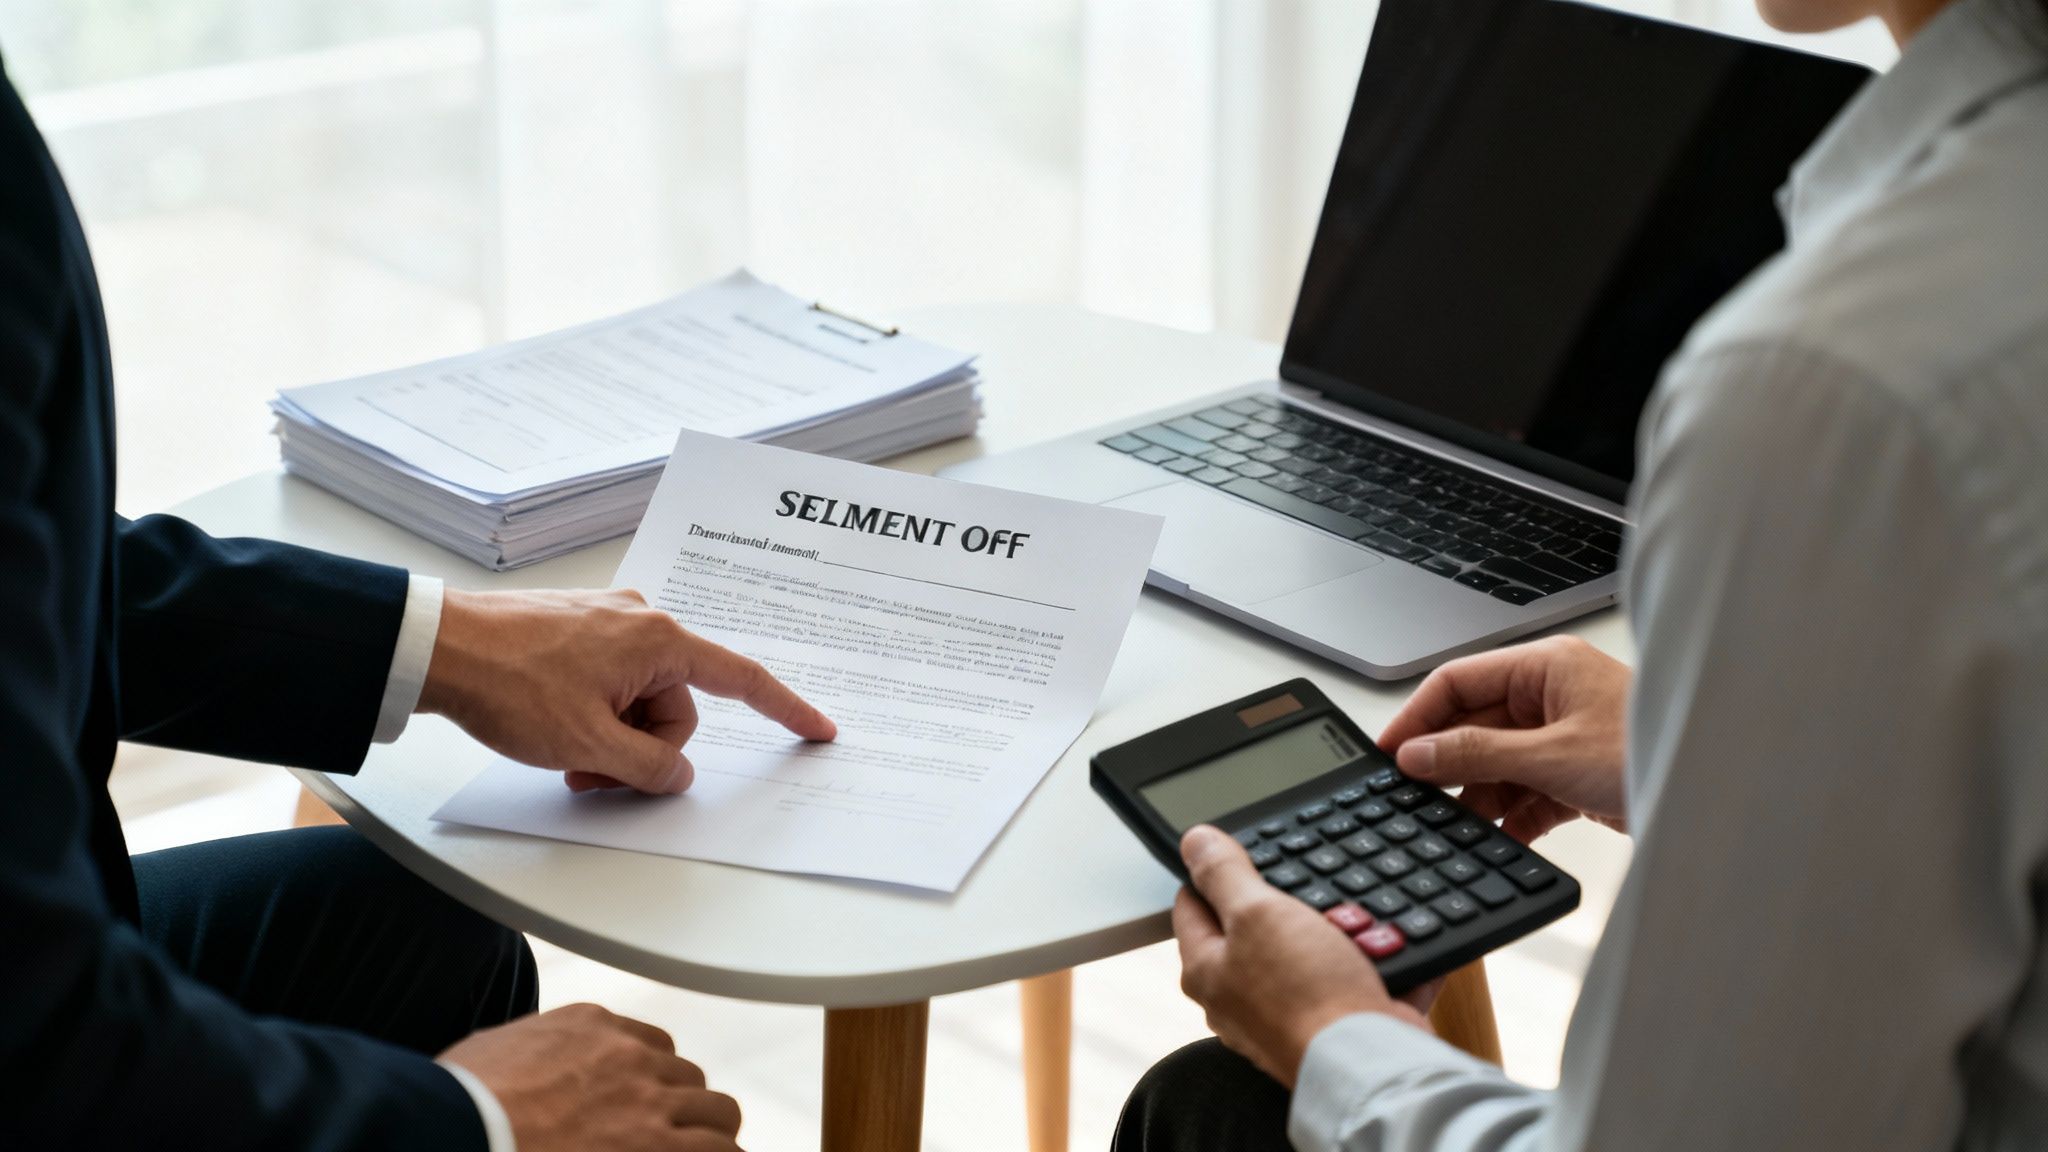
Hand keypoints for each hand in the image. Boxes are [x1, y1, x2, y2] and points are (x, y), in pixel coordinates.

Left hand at [420, 588, 835, 793]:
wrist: (437, 647)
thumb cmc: (510, 685)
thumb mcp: (589, 745)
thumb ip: (649, 766)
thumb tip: (675, 773)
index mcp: (658, 640)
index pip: (741, 678)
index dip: (785, 709)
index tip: (818, 729)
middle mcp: (641, 620)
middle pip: (677, 704)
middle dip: (645, 748)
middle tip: (595, 774)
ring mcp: (607, 623)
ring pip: (639, 699)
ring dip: (613, 737)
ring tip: (566, 757)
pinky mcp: (577, 630)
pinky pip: (610, 683)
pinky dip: (593, 716)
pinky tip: (556, 732)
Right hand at [440, 1004, 742, 1151]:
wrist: (460, 1133)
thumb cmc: (457, 1106)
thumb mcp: (490, 1055)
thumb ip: (526, 1055)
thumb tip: (522, 1072)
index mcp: (588, 1026)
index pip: (646, 1043)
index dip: (649, 1080)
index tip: (643, 1103)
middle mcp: (628, 1055)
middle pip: (685, 1077)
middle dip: (679, 1107)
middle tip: (670, 1136)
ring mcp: (649, 1101)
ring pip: (716, 1111)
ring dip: (708, 1135)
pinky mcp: (657, 1146)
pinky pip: (720, 1151)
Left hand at [1173, 826, 1431, 1087]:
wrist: (1369, 1062)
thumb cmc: (1306, 995)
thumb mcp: (1258, 913)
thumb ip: (1224, 874)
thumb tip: (1193, 841)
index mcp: (1207, 971)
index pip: (1193, 904)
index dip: (1215, 871)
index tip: (1243, 850)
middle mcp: (1240, 999)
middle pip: (1256, 928)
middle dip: (1289, 900)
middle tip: (1311, 885)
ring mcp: (1287, 1014)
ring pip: (1311, 949)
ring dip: (1339, 929)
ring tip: (1358, 917)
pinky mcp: (1333, 1025)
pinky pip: (1355, 977)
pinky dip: (1374, 960)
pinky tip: (1389, 943)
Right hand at [1378, 635, 1630, 840]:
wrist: (1719, 795)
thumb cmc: (1654, 750)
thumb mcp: (1550, 757)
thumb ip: (1476, 755)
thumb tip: (1417, 756)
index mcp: (1544, 667)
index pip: (1457, 681)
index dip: (1417, 717)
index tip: (1388, 752)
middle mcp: (1552, 696)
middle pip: (1474, 726)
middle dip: (1449, 765)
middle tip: (1417, 799)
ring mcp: (1564, 736)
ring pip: (1498, 764)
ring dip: (1480, 797)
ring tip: (1461, 827)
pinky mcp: (1577, 775)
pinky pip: (1527, 792)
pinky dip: (1513, 817)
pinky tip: (1503, 838)